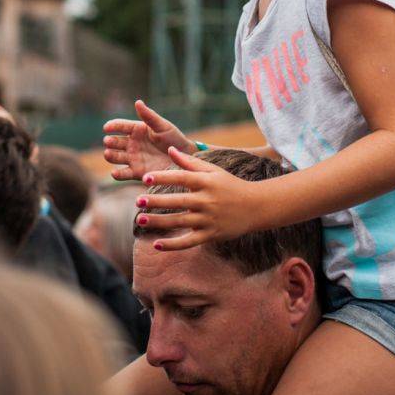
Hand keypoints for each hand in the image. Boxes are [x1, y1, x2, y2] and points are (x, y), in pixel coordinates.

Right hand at [103, 100, 194, 180]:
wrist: (184, 158)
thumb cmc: (174, 139)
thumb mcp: (162, 126)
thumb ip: (149, 116)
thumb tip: (137, 102)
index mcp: (137, 130)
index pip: (121, 126)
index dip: (113, 126)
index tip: (106, 127)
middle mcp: (132, 144)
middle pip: (116, 142)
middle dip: (110, 141)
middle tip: (108, 141)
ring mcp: (133, 158)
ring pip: (116, 157)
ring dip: (110, 155)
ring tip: (108, 153)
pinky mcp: (136, 172)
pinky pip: (123, 174)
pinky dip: (117, 174)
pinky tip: (114, 172)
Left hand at [134, 147, 263, 249]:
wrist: (256, 206)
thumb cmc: (231, 185)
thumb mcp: (213, 170)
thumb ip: (190, 162)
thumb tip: (169, 150)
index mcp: (206, 182)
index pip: (181, 178)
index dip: (163, 177)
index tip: (145, 177)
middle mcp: (207, 201)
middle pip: (178, 202)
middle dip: (156, 202)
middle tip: (138, 200)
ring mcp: (208, 219)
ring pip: (180, 222)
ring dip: (159, 222)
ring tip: (140, 220)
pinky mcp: (211, 235)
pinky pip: (189, 242)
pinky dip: (173, 245)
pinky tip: (157, 244)